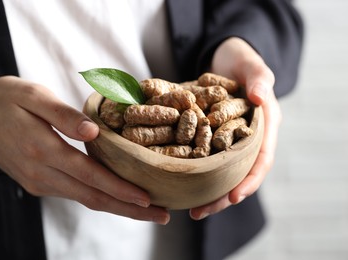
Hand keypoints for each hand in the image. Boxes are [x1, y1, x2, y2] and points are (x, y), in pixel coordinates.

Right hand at [0, 76, 169, 223]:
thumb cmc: (5, 100)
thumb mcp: (32, 96)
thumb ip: (62, 115)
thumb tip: (93, 132)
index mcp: (43, 150)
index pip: (90, 176)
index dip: (121, 189)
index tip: (148, 199)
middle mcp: (42, 174)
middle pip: (92, 197)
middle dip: (128, 209)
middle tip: (160, 215)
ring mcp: (39, 182)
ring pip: (85, 199)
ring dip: (117, 206)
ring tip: (146, 210)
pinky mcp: (38, 183)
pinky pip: (75, 193)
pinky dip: (99, 198)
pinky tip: (117, 196)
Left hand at [190, 37, 281, 219]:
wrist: (224, 57)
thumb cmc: (241, 60)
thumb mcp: (252, 66)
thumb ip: (259, 79)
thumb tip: (260, 98)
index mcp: (262, 128)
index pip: (260, 160)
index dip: (248, 181)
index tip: (233, 197)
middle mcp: (246, 139)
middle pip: (237, 175)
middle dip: (221, 196)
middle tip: (200, 211)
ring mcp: (226, 139)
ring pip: (219, 172)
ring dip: (205, 190)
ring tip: (188, 208)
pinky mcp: (209, 136)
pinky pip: (201, 157)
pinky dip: (192, 170)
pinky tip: (176, 181)